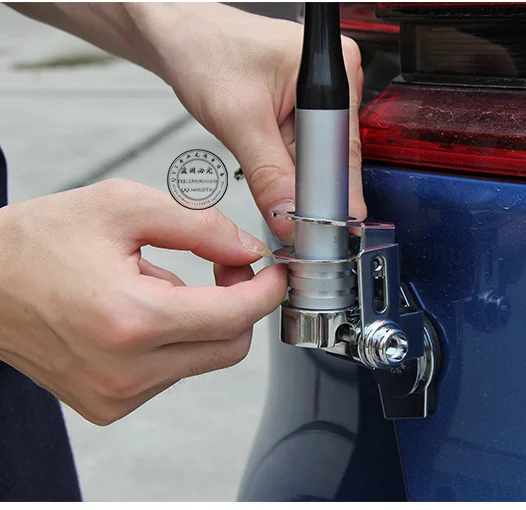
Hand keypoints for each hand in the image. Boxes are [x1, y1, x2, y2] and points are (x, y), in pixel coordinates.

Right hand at [0, 179, 286, 424]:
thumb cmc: (40, 241)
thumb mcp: (123, 207)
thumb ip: (199, 226)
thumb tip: (249, 249)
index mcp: (131, 320)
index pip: (234, 317)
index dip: (266, 290)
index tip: (276, 271)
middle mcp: (125, 371)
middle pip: (230, 347)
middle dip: (239, 303)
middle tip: (223, 265)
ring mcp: (116, 396)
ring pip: (203, 360)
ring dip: (202, 320)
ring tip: (158, 284)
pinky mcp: (108, 405)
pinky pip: (172, 374)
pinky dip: (175, 341)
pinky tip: (141, 313)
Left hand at [134, 3, 366, 244]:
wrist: (179, 35)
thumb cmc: (205, 52)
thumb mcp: (238, 120)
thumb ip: (269, 175)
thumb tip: (290, 217)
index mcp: (333, 67)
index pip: (344, 149)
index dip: (330, 193)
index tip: (315, 228)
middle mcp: (336, 77)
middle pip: (336, 156)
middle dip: (307, 183)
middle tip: (282, 208)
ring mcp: (322, 91)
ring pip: (319, 157)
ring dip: (291, 172)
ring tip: (257, 153)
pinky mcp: (306, 104)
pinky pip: (304, 149)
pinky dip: (284, 162)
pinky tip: (263, 152)